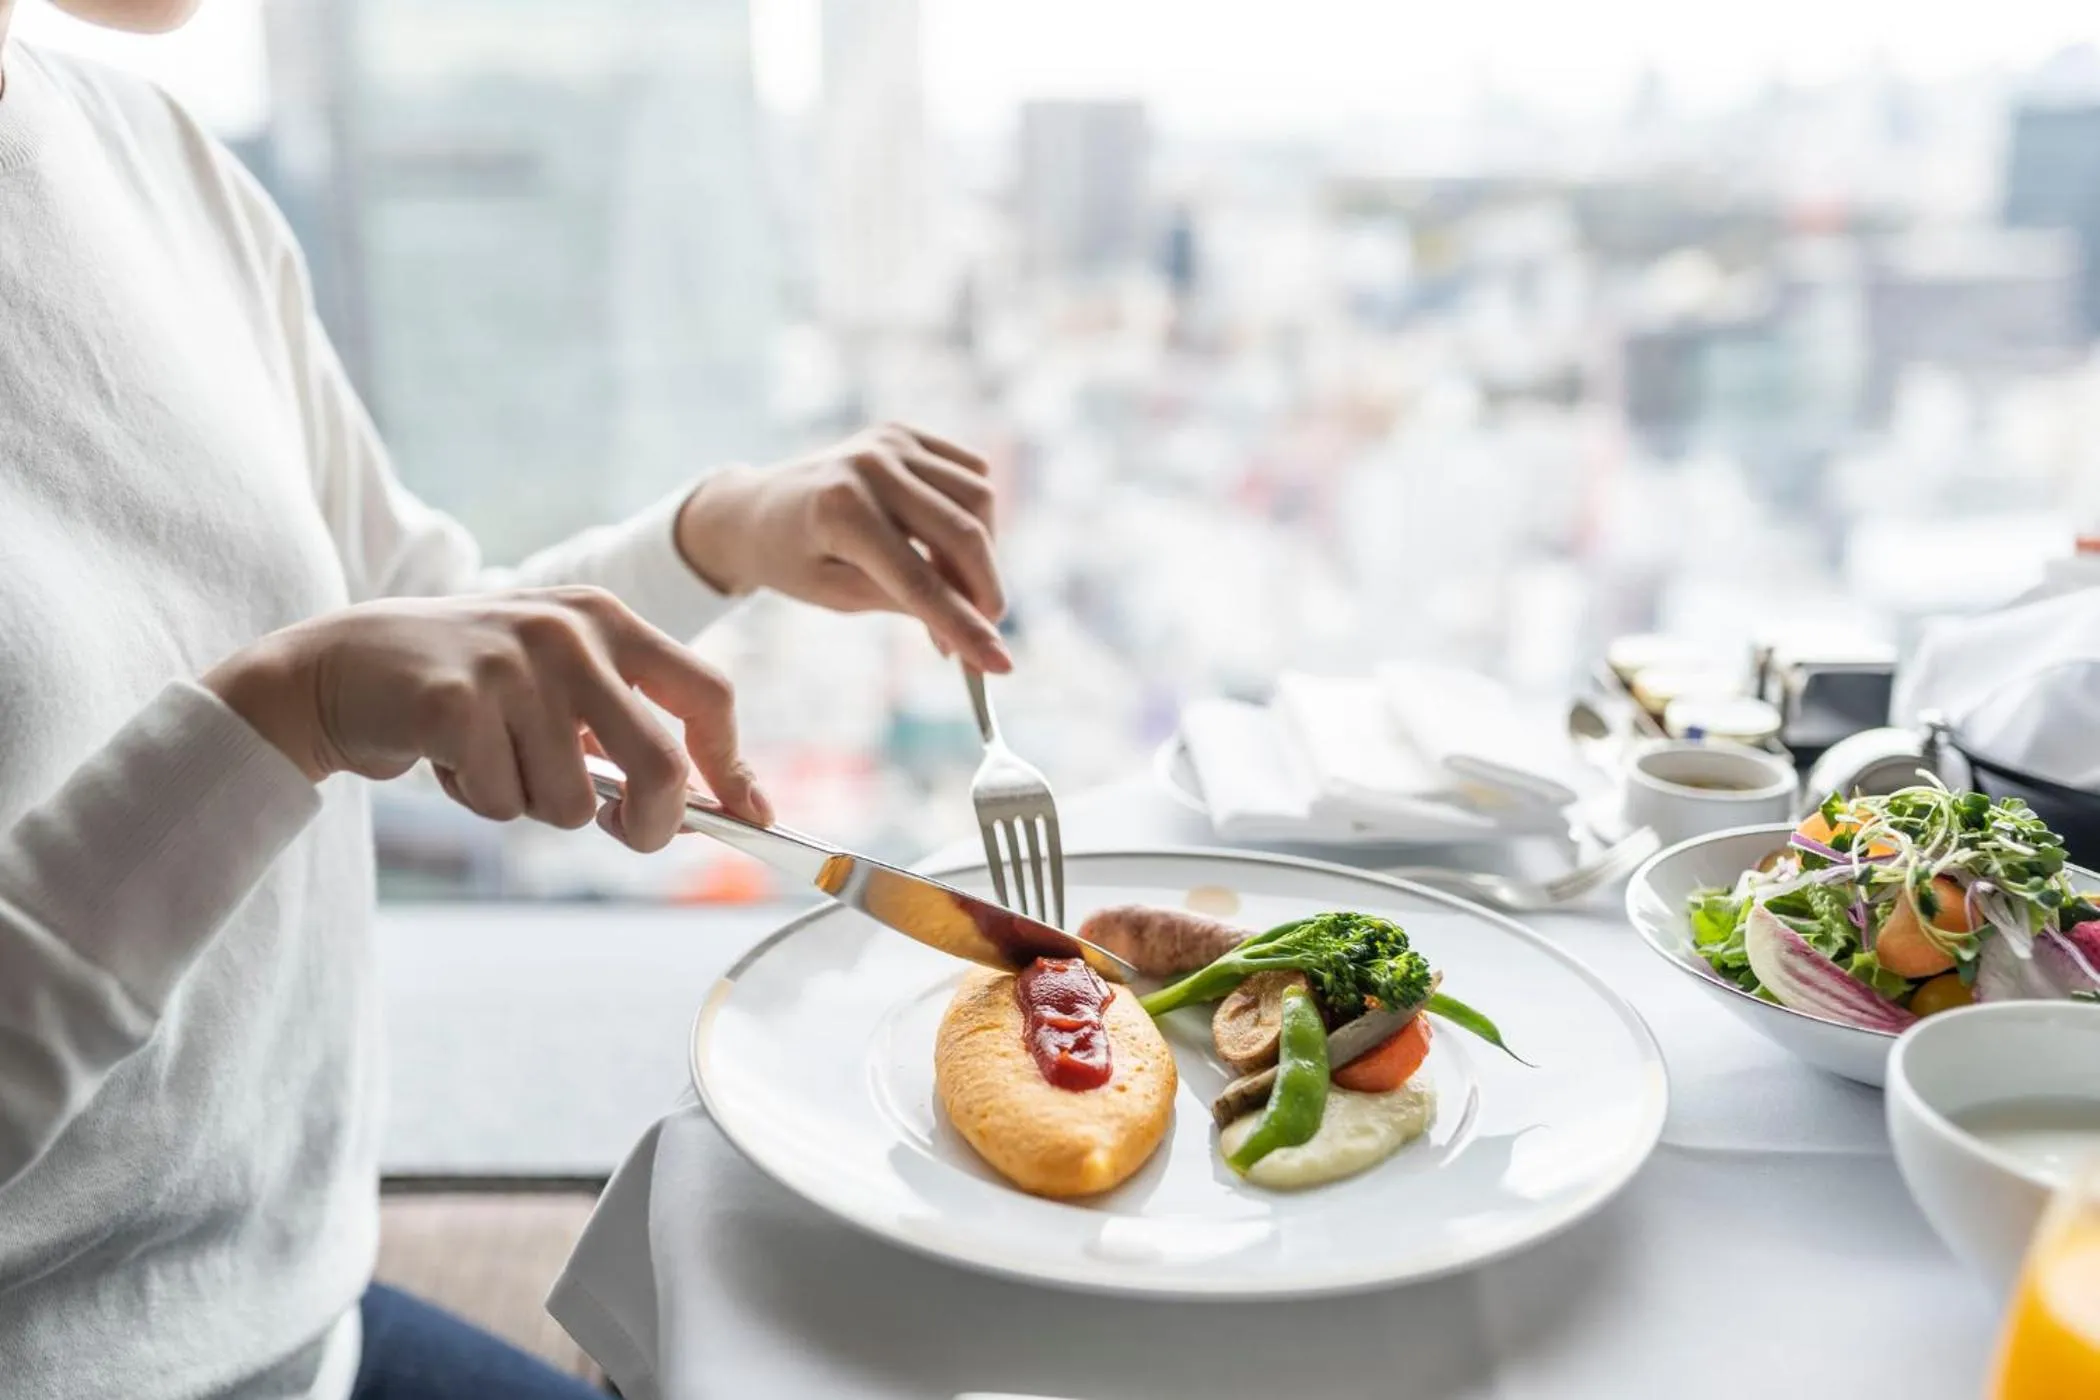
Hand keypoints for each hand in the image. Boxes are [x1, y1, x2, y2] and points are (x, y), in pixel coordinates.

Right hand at [203, 587, 769, 850]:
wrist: (337, 666)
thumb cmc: (466, 688)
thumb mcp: (556, 683)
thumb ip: (624, 727)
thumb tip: (700, 808)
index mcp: (606, 619)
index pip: (707, 693)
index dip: (734, 763)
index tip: (752, 813)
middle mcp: (570, 633)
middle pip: (662, 764)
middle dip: (654, 823)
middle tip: (630, 834)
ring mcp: (512, 665)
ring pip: (573, 803)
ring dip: (536, 805)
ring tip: (493, 759)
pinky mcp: (455, 703)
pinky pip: (504, 803)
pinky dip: (481, 802)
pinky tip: (450, 758)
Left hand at [675, 423, 1012, 672]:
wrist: (759, 508)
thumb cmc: (795, 561)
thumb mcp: (841, 597)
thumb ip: (908, 605)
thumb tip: (976, 638)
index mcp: (839, 511)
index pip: (920, 581)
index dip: (965, 627)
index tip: (1001, 665)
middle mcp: (869, 465)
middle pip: (963, 532)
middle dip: (985, 590)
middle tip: (986, 630)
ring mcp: (890, 441)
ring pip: (979, 498)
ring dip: (982, 553)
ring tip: (956, 586)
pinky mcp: (906, 433)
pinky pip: (971, 474)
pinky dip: (975, 515)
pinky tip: (946, 542)